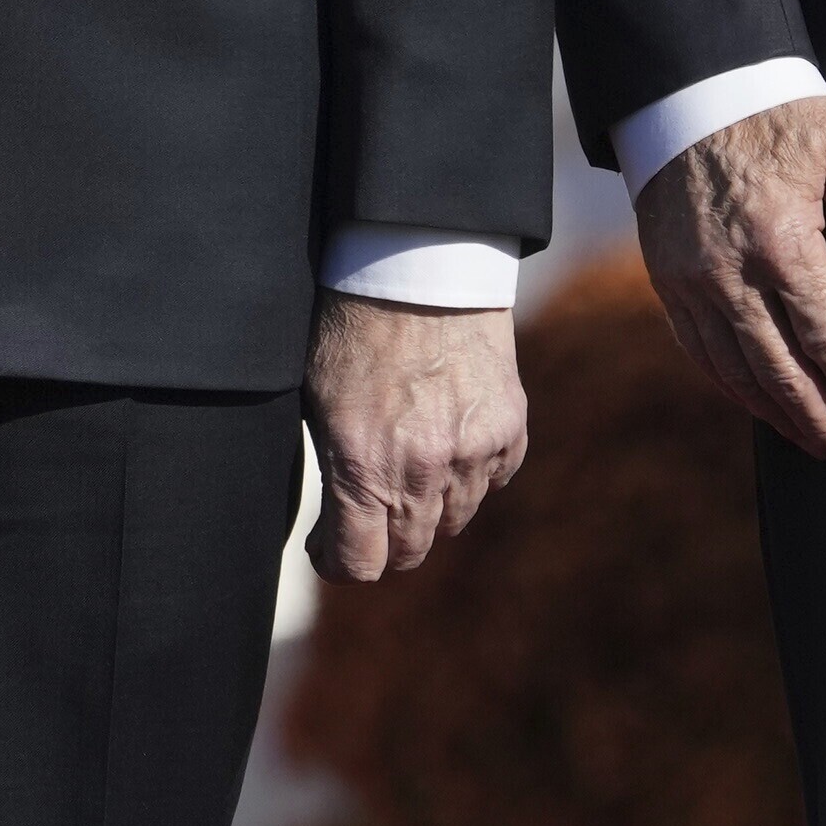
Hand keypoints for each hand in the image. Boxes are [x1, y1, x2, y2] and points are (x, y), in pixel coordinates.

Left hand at [305, 294, 527, 581]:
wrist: (417, 261)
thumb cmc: (351, 322)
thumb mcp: (316, 400)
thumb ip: (334, 469)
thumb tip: (336, 519)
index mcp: (363, 468)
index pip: (360, 564)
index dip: (339, 561)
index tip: (330, 547)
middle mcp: (423, 471)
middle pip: (410, 551)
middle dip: (384, 541)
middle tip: (368, 513)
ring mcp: (473, 451)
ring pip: (455, 519)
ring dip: (431, 506)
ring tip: (411, 466)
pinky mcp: (509, 426)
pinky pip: (494, 477)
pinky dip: (473, 469)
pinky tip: (451, 435)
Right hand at [634, 96, 825, 459]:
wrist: (686, 92)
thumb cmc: (773, 113)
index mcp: (782, 241)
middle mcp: (731, 274)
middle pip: (782, 372)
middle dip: (824, 420)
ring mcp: (693, 284)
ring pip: (738, 374)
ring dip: (781, 417)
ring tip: (818, 444)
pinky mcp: (669, 283)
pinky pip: (701, 354)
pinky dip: (734, 390)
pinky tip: (762, 408)